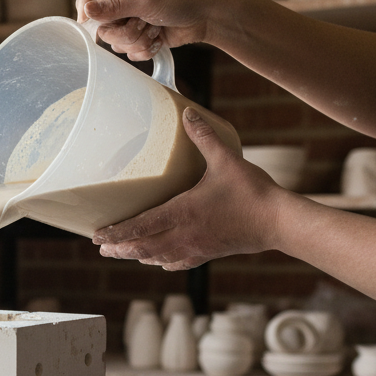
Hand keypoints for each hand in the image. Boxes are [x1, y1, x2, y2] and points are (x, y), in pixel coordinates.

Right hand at [75, 0, 227, 60]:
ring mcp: (130, 22)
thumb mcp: (145, 0)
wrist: (206, 15)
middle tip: (142, 23)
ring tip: (155, 28)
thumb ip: (113, 7)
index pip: (88, 1)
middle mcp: (121, 3)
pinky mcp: (140, 38)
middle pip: (102, 29)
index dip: (88, 16)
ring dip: (138, 41)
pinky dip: (146, 49)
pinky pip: (131, 53)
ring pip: (117, 44)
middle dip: (124, 32)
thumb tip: (85, 10)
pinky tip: (159, 38)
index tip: (94, 26)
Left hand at [92, 108, 288, 269]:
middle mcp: (184, 234)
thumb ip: (204, 137)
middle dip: (120, 248)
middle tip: (102, 248)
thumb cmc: (252, 191)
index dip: (116, 233)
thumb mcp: (226, 159)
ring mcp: (195, 248)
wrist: (278, 222)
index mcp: (182, 212)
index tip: (97, 236)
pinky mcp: (208, 254)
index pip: (140, 227)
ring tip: (122, 253)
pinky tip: (159, 260)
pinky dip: (163, 261)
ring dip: (137, 255)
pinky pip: (178, 263)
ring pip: (158, 257)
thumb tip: (188, 112)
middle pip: (143, 247)